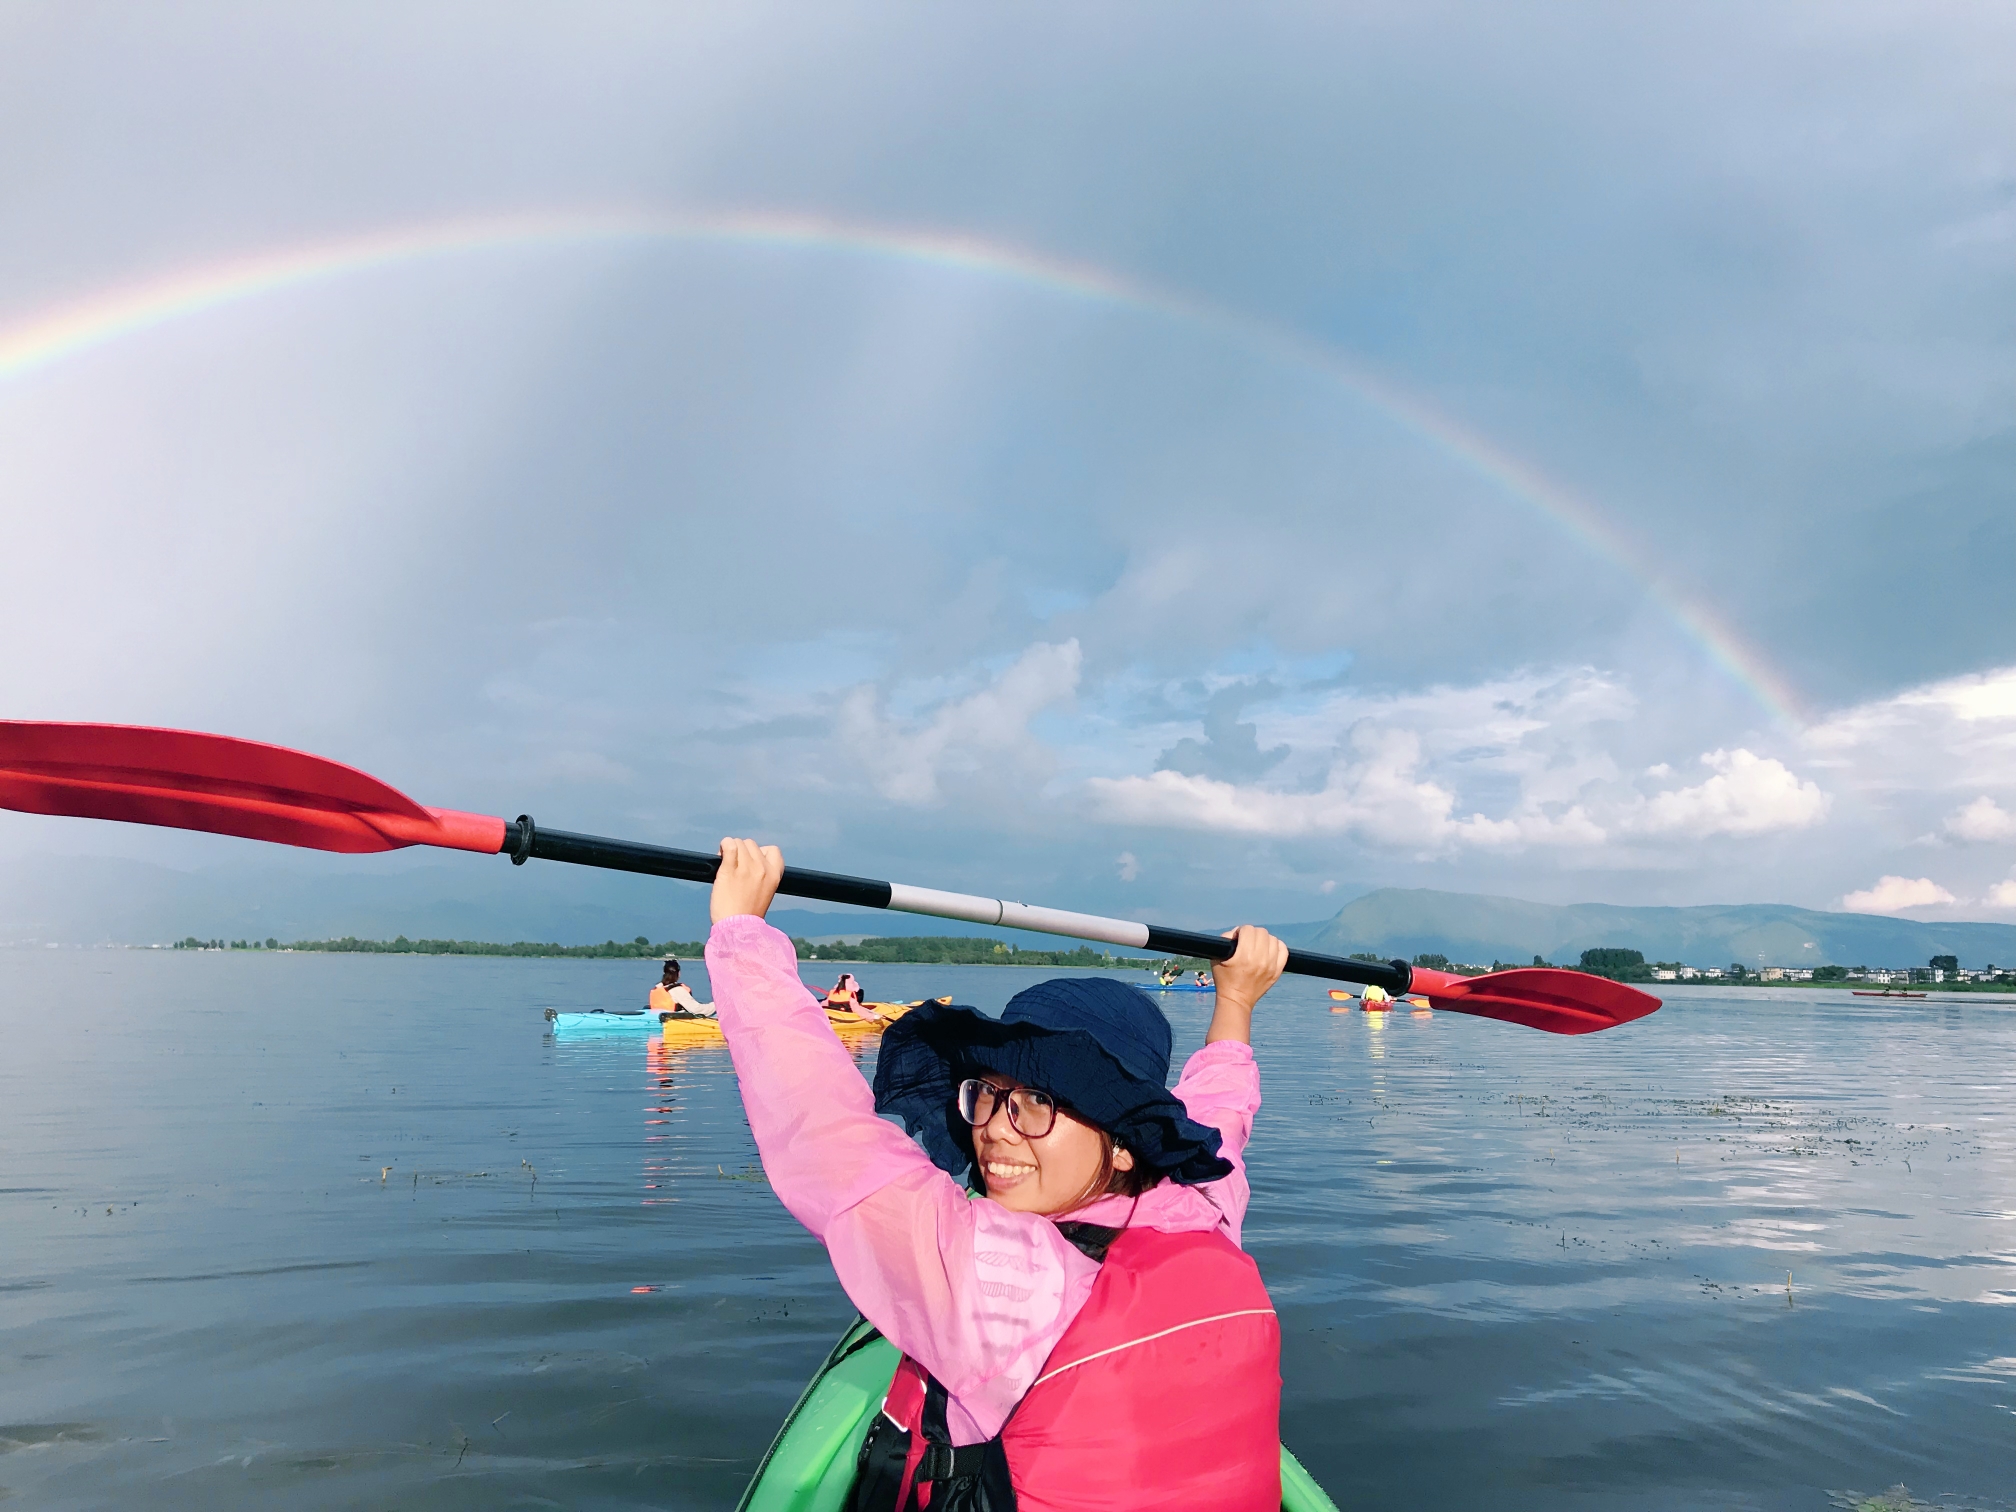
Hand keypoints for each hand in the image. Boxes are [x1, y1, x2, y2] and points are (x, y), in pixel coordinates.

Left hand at [711, 837, 783, 923]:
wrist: (738, 929)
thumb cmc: (747, 913)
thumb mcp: (764, 892)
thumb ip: (761, 875)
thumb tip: (746, 859)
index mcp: (774, 874)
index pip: (772, 850)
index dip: (759, 853)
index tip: (750, 863)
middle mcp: (762, 868)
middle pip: (751, 844)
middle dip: (741, 852)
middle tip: (733, 866)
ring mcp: (746, 868)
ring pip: (738, 843)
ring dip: (730, 850)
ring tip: (725, 864)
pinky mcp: (729, 870)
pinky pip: (728, 845)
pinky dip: (723, 845)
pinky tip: (720, 854)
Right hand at [1206, 926, 1287, 1044]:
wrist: (1237, 1000)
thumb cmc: (1224, 979)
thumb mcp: (1216, 957)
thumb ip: (1225, 939)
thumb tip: (1237, 931)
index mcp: (1243, 956)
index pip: (1248, 930)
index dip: (1241, 931)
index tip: (1238, 938)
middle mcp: (1259, 960)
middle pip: (1261, 933)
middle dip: (1252, 934)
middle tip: (1247, 941)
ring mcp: (1270, 966)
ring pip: (1273, 939)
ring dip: (1264, 940)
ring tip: (1258, 946)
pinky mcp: (1277, 971)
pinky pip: (1283, 950)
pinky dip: (1277, 946)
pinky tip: (1269, 949)